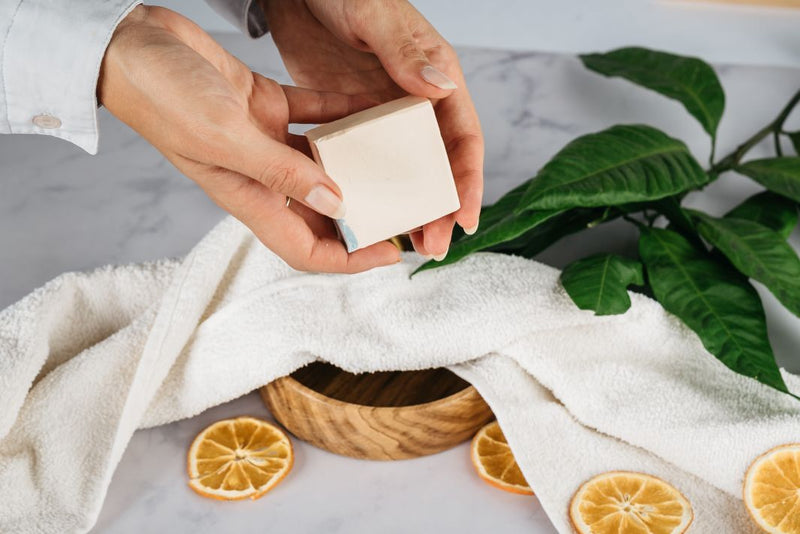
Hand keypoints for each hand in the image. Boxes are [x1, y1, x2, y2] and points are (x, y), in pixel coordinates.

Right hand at [98, 5, 399, 271]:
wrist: (132, 45)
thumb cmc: (162, 96)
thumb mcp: (225, 138)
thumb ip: (281, 171)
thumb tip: (336, 203)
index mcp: (247, 198)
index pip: (306, 249)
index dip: (350, 259)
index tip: (391, 253)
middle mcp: (260, 177)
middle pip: (322, 213)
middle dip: (363, 218)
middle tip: (406, 210)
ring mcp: (265, 141)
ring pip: (325, 164)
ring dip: (360, 164)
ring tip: (401, 163)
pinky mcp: (266, 106)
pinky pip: (316, 115)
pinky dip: (344, 114)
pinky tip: (376, 107)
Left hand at [263, 0, 483, 258]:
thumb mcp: (373, 14)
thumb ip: (405, 52)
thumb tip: (442, 89)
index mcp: (436, 75)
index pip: (464, 136)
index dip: (468, 180)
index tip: (466, 219)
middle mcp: (418, 101)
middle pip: (439, 165)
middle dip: (440, 208)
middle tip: (434, 248)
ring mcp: (386, 115)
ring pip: (406, 173)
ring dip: (408, 209)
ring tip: (404, 245)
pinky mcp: (355, 121)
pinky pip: (370, 164)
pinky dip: (373, 192)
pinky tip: (365, 216)